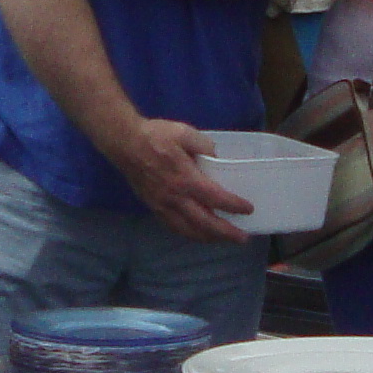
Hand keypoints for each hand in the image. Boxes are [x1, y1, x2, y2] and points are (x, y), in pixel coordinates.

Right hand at [113, 119, 251, 244]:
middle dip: (225, 233)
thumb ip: (204, 145)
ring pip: (188, 230)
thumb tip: (217, 157)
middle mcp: (175, 197)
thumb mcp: (184, 132)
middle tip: (242, 238)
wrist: (124, 143)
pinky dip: (189, 234)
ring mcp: (162, 205)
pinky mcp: (153, 207)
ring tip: (222, 239)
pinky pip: (173, 227)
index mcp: (185, 178)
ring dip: (208, 237)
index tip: (248, 209)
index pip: (215, 198)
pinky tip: (197, 233)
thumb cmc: (155, 136)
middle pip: (204, 223)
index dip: (233, 206)